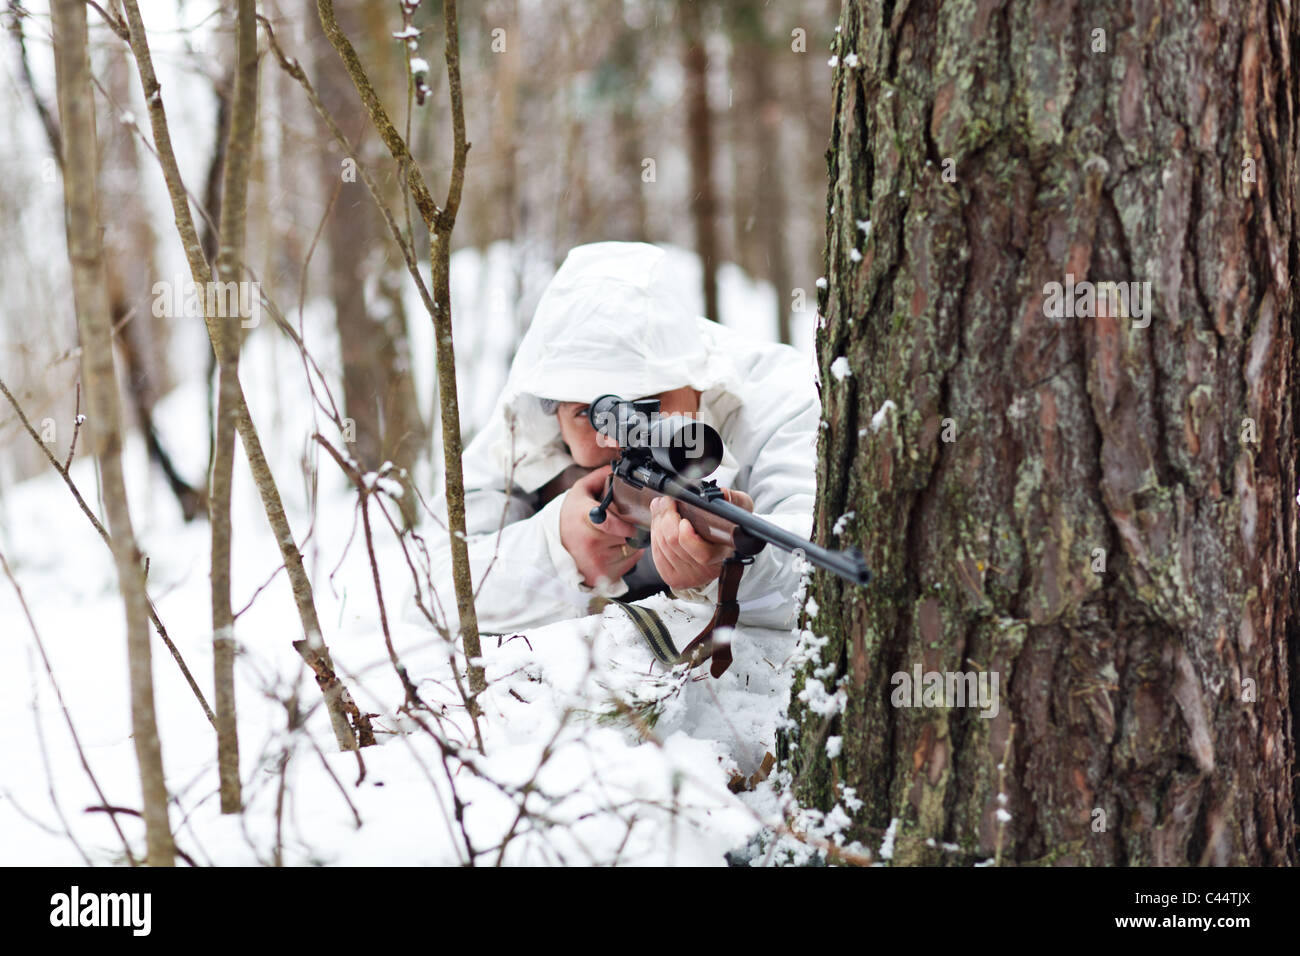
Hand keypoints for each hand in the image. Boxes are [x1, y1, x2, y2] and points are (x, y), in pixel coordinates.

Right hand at [559, 465, 645, 586]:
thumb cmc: (570, 517)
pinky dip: (628, 555)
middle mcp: (590, 542)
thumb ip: (599, 477)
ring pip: (632, 548)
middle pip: (628, 534)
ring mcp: (597, 561)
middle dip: (630, 528)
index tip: (630, 523)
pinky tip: (613, 549)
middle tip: (621, 525)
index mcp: (585, 518)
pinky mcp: (603, 575)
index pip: (611, 523)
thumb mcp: (580, 492)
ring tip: (613, 538)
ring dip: (629, 542)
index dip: (625, 524)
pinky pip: (630, 562)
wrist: (554, 546)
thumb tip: (617, 469)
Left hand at [649, 488, 753, 590]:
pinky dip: (655, 535)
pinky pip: (657, 554)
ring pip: (662, 546)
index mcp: (724, 557)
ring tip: (662, 508)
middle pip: (674, 544)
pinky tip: (660, 524)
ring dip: (658, 523)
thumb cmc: (730, 528)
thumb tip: (721, 493)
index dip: (687, 537)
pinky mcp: (674, 578)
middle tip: (667, 501)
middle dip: (666, 517)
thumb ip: (735, 500)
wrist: (721, 550)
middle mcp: (706, 571)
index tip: (683, 520)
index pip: (702, 554)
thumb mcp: (740, 511)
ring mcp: (688, 577)